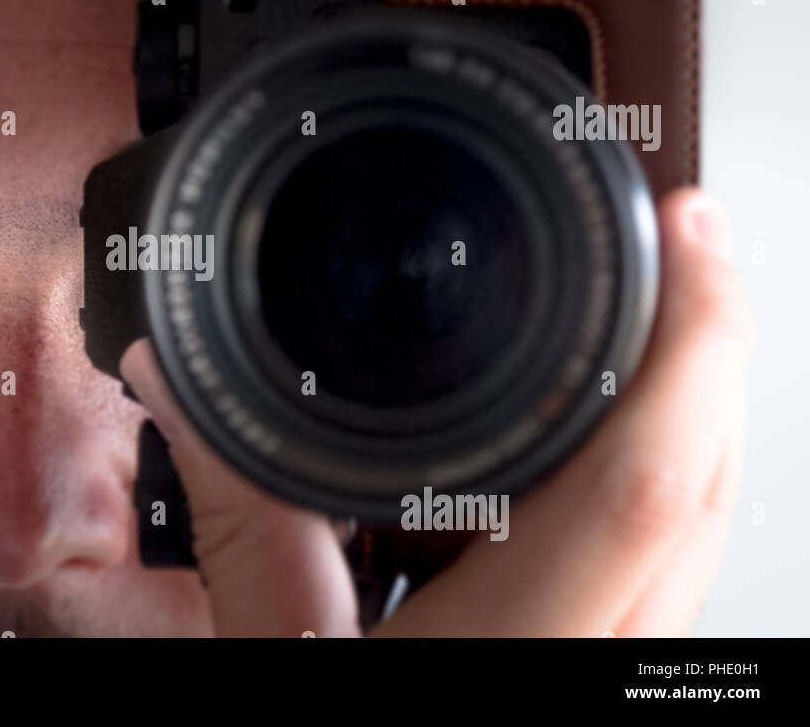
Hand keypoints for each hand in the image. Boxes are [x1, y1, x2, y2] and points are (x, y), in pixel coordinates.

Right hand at [120, 188, 752, 635]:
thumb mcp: (276, 647)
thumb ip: (237, 513)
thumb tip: (176, 379)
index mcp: (525, 643)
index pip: (646, 480)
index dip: (684, 339)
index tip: (680, 227)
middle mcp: (606, 652)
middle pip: (709, 476)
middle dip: (707, 337)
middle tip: (680, 232)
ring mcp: (620, 658)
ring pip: (707, 509)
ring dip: (693, 392)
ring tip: (652, 300)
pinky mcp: (608, 654)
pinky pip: (670, 544)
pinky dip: (656, 454)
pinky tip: (603, 419)